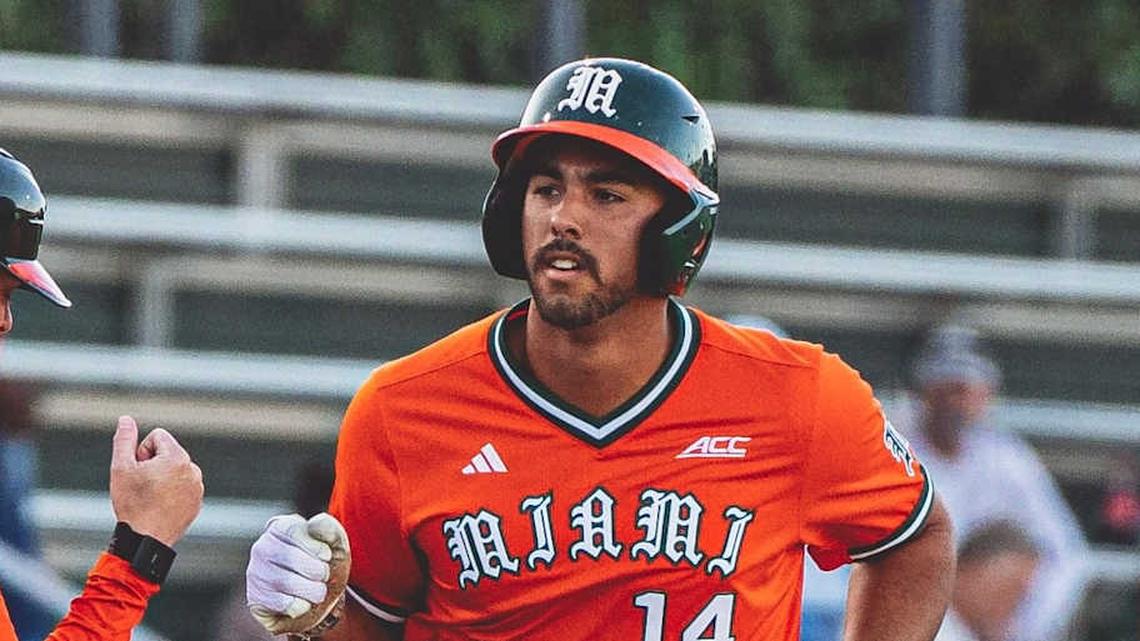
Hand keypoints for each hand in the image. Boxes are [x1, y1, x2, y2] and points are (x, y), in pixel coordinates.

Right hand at [109, 416, 203, 546]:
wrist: (145, 540)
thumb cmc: (132, 503)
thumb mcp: (121, 468)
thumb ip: (124, 440)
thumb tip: (126, 419)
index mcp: (178, 457)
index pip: (157, 437)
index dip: (142, 451)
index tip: (138, 470)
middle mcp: (193, 469)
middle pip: (167, 452)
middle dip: (152, 464)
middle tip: (142, 485)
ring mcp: (197, 486)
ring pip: (174, 470)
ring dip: (161, 477)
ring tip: (151, 497)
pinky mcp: (197, 501)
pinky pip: (182, 486)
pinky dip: (171, 492)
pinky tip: (159, 505)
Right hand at [247, 513, 351, 634]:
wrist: (320, 603)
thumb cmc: (325, 566)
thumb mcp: (335, 544)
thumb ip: (329, 528)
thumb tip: (312, 525)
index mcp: (280, 527)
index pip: (293, 530)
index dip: (316, 546)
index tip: (327, 556)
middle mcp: (262, 547)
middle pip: (289, 557)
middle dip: (317, 570)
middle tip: (323, 576)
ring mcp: (255, 573)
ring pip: (285, 581)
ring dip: (313, 590)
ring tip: (318, 591)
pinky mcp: (255, 599)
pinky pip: (282, 603)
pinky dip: (302, 606)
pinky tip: (302, 602)